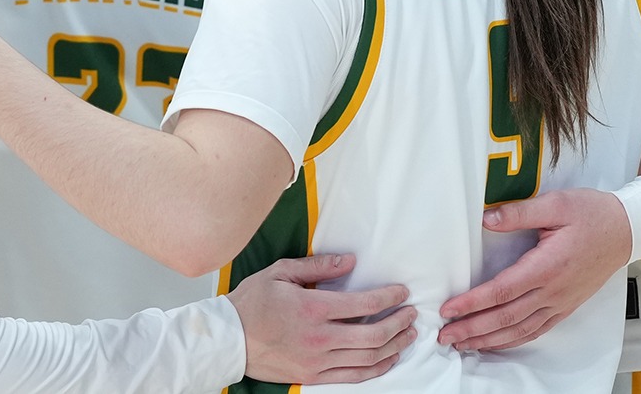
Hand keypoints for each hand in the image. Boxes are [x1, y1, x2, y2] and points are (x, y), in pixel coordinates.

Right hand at [230, 253, 416, 384]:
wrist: (229, 339)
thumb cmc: (252, 303)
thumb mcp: (280, 273)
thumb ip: (318, 266)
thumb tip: (350, 262)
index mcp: (312, 308)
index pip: (364, 304)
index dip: (389, 297)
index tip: (401, 292)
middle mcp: (319, 338)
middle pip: (373, 334)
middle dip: (399, 322)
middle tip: (411, 313)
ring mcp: (317, 361)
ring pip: (368, 358)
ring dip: (394, 345)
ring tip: (407, 334)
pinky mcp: (313, 376)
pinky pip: (354, 376)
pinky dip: (377, 368)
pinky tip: (388, 358)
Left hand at [438, 188, 631, 351]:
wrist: (628, 230)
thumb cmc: (592, 214)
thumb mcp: (556, 204)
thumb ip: (518, 213)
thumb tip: (485, 219)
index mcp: (547, 266)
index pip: (502, 291)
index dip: (473, 303)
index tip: (449, 309)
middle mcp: (553, 290)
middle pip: (507, 317)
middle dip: (473, 329)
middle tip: (445, 335)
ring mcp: (561, 302)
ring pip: (521, 329)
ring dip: (489, 339)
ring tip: (463, 344)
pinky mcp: (566, 306)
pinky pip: (537, 330)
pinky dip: (514, 340)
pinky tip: (496, 342)